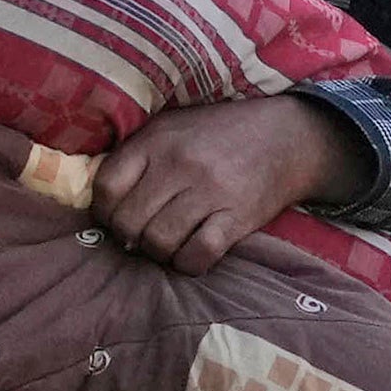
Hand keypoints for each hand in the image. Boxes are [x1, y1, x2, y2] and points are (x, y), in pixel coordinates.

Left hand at [97, 96, 355, 272]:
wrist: (286, 137)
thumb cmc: (220, 133)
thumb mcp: (172, 127)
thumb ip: (138, 155)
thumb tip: (108, 205)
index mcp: (156, 141)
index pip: (107, 187)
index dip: (104, 212)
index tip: (116, 218)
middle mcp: (179, 165)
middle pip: (130, 222)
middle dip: (131, 238)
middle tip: (143, 236)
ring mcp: (209, 192)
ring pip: (159, 242)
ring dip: (159, 253)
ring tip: (168, 245)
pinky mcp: (237, 217)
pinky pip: (198, 254)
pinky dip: (188, 263)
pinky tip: (192, 254)